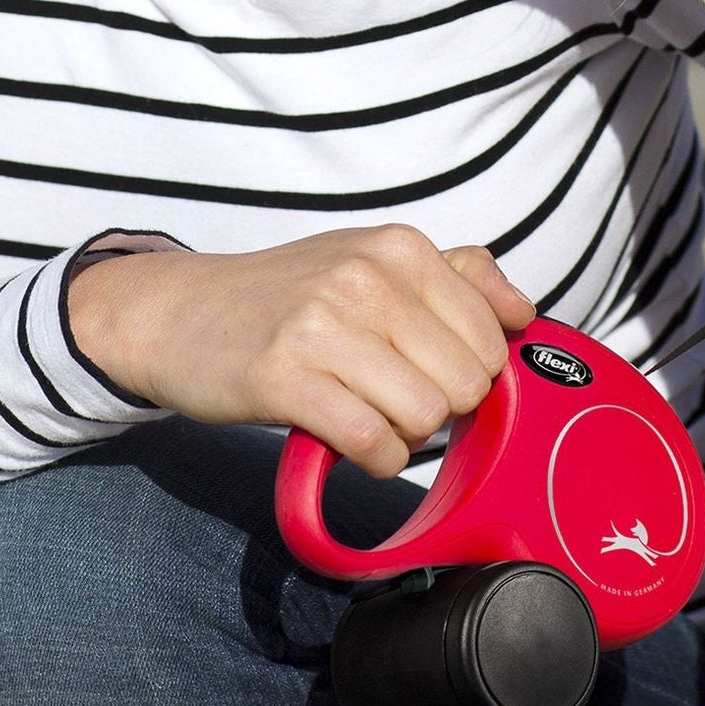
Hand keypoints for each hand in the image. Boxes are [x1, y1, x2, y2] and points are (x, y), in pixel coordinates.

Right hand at [66, 226, 535, 478]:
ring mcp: (324, 325)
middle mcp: (366, 276)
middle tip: (391, 397)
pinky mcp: (286, 379)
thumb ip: (457, 276)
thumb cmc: (289, 295)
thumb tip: (523, 312)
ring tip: (366, 413)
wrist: (181, 313)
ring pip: (426, 418)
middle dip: (440, 408)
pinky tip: (348, 440)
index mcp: (399, 246)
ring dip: (404, 435)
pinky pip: (374, 446)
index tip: (428, 373)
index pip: (490, 337)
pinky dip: (372, 459)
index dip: (469, 372)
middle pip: (465, 383)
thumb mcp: (371, 260)